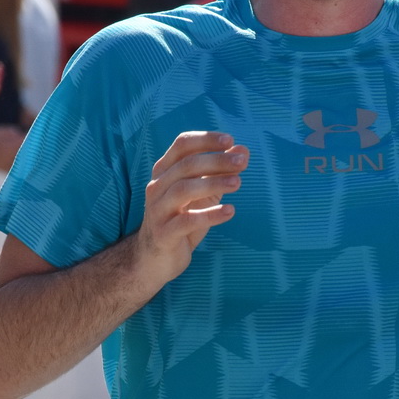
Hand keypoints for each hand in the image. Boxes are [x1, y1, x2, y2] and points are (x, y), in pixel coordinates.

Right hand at [135, 131, 245, 284]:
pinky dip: (210, 215)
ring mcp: (158, 211)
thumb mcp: (203, 193)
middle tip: (242, 162)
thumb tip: (243, 151)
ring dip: (213, 183)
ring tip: (238, 182)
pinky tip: (229, 211)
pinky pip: (186, 221)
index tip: (230, 141)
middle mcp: (157, 187)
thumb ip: (220, 172)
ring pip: (183, 190)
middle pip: (186, 165)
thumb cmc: (182, 219)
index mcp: (164, 172)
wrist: (156, 258)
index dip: (206, 140)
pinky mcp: (163, 234)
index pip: (182, 145)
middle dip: (216, 160)